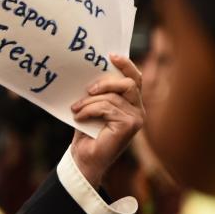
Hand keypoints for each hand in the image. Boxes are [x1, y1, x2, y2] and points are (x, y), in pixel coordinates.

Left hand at [70, 54, 144, 185]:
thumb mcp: (92, 106)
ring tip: (76, 109)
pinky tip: (79, 117)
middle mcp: (138, 110)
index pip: (135, 78)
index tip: (110, 55)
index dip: (126, 64)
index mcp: (131, 103)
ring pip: (112, 97)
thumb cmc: (87, 132)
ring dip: (89, 101)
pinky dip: (89, 110)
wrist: (84, 158)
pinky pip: (107, 107)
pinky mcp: (130, 125)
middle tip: (86, 90)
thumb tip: (89, 72)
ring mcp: (136, 118)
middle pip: (127, 83)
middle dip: (104, 83)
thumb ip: (97, 92)